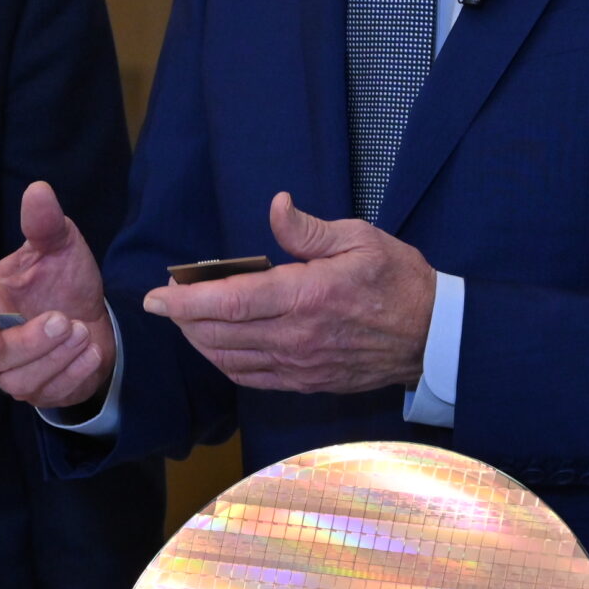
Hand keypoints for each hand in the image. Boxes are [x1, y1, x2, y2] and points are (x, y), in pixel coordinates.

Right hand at [0, 181, 116, 410]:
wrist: (89, 311)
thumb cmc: (62, 276)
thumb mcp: (59, 244)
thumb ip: (44, 223)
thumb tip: (39, 191)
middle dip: (32, 343)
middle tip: (64, 320)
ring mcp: (12, 371)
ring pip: (19, 382)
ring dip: (55, 360)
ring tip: (80, 331)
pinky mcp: (39, 391)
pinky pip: (48, 395)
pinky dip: (73, 374)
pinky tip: (91, 350)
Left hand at [142, 193, 435, 393]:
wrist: (432, 336)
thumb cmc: (399, 280)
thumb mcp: (360, 238)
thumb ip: (309, 230)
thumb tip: (276, 206)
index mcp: (307, 295)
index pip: (230, 301)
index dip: (186, 300)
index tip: (156, 294)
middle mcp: (297, 336)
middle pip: (219, 334)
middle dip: (182, 318)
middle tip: (164, 301)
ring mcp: (300, 364)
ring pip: (230, 359)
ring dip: (199, 340)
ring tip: (185, 319)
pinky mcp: (306, 382)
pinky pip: (252, 378)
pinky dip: (224, 362)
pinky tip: (216, 346)